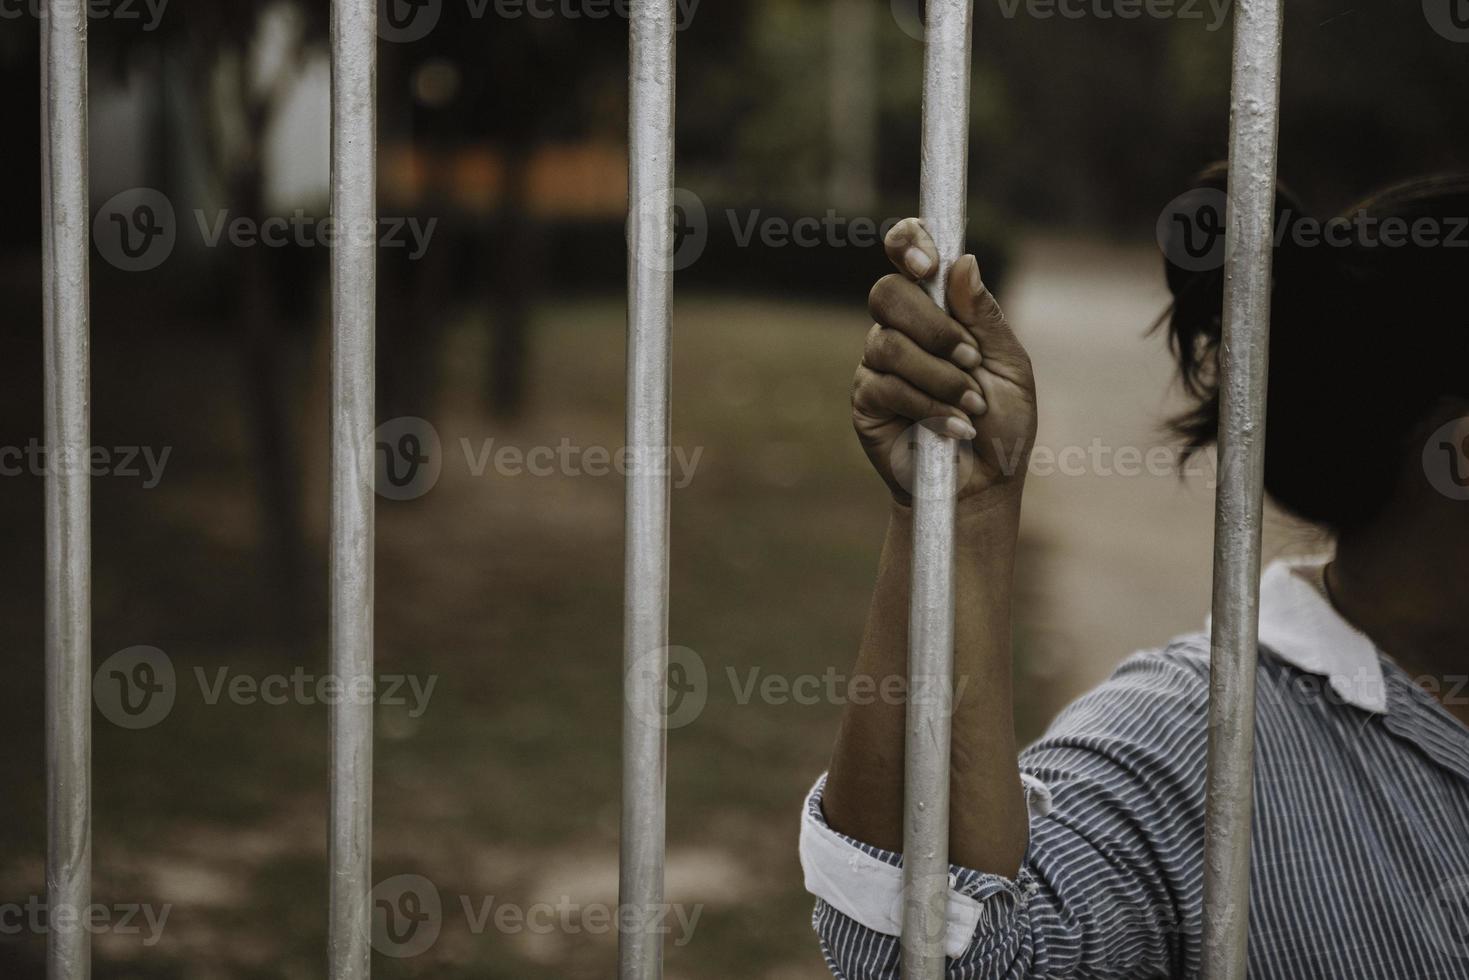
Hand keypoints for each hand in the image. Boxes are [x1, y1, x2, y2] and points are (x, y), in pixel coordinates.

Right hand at [852, 218, 1037, 507]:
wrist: (983, 484)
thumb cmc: (1001, 424)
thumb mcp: (1009, 366)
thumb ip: (985, 317)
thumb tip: (963, 262)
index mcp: (938, 308)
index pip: (908, 254)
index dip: (909, 243)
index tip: (929, 263)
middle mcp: (902, 329)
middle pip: (886, 292)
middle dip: (932, 325)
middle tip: (969, 357)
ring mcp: (878, 365)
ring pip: (887, 344)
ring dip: (938, 375)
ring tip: (970, 404)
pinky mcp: (866, 401)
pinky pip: (885, 386)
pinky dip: (927, 406)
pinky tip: (953, 427)